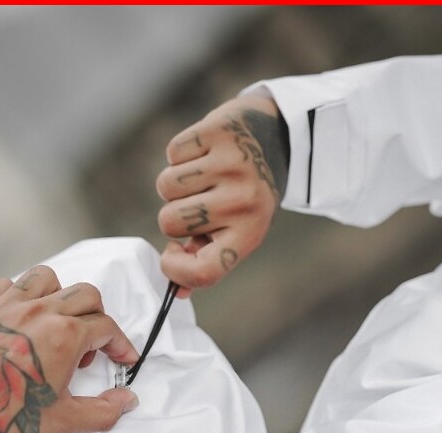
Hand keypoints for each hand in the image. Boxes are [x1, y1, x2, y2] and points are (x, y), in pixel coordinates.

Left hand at [0, 268, 139, 432]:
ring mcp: (5, 305)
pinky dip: (20, 296)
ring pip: (46, 278)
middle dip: (97, 317)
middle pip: (84, 294)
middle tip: (91, 346)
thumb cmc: (3, 419)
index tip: (122, 358)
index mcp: (63, 336)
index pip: (106, 328)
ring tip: (55, 323)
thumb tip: (126, 401)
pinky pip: (5, 284)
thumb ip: (103, 410)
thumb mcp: (63, 421)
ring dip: (60, 296)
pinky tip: (19, 321)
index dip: (120, 344)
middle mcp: (37, 311)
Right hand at [156, 95, 288, 295]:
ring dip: (175, 184)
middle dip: (173, 214)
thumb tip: (178, 291)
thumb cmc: (248, 197)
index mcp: (249, 234)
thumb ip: (207, 260)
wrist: (276, 139)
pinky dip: (180, 155)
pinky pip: (172, 153)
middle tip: (196, 203)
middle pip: (169, 221)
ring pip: (166, 186)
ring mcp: (232, 165)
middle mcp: (243, 201)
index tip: (172, 253)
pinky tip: (204, 154)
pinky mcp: (219, 132)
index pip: (204, 271)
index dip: (175, 270)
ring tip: (201, 178)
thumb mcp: (238, 231)